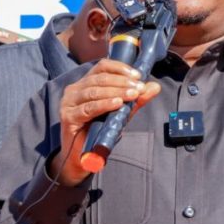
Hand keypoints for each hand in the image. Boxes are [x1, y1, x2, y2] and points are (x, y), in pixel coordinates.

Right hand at [51, 59, 160, 185]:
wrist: (83, 156)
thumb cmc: (100, 129)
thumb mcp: (121, 111)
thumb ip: (136, 99)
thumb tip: (155, 86)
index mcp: (86, 83)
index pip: (102, 67)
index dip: (120, 68)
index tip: (137, 75)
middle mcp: (75, 89)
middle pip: (99, 78)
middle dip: (122, 82)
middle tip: (139, 87)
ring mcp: (69, 102)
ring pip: (94, 91)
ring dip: (116, 91)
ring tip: (132, 94)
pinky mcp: (69, 117)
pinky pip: (89, 108)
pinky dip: (104, 104)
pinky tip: (117, 104)